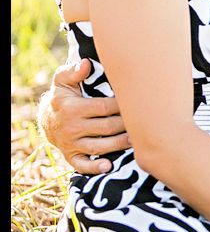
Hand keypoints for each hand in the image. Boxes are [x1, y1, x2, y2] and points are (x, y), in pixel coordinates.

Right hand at [37, 59, 128, 173]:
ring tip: (135, 140)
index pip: (103, 108)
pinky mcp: (70, 155)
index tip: (133, 103)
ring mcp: (70, 143)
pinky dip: (94, 168)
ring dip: (118, 145)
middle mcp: (71, 127)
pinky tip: (108, 166)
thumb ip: (74, 72)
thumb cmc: (61, 96)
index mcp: (72, 108)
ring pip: (98, 147)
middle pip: (105, 128)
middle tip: (142, 122)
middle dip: (125, 125)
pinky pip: (82, 165)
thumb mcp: (62, 80)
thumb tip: (86, 64)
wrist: (45, 118)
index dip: (120, 106)